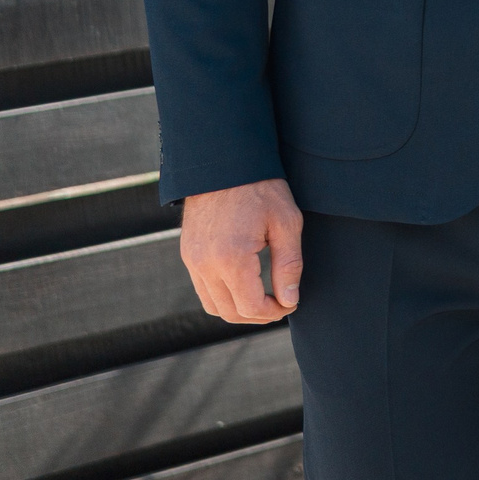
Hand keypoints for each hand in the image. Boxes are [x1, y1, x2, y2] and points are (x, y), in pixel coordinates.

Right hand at [180, 178, 303, 324]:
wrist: (224, 164)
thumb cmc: (261, 189)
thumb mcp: (286, 224)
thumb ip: (289, 266)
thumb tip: (290, 300)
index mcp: (231, 259)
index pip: (251, 307)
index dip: (274, 312)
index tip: (291, 304)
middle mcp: (205, 265)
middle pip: (231, 313)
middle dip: (258, 315)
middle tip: (281, 303)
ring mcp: (192, 261)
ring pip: (213, 306)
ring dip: (239, 310)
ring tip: (264, 298)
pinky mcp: (188, 255)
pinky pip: (203, 290)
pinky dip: (223, 297)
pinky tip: (244, 286)